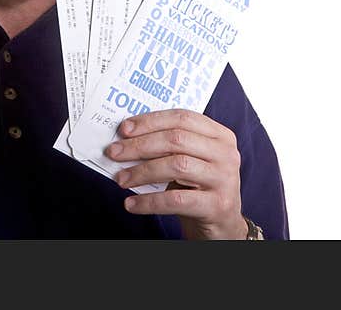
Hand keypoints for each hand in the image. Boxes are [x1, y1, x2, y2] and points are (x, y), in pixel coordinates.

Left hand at [104, 108, 247, 239]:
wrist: (223, 223)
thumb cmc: (199, 186)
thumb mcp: (190, 160)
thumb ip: (167, 146)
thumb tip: (125, 140)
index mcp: (219, 135)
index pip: (181, 118)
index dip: (150, 121)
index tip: (123, 129)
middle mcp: (226, 154)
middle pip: (176, 140)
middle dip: (140, 145)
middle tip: (114, 152)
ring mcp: (224, 179)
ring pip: (176, 166)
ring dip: (141, 172)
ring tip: (120, 179)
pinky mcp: (217, 205)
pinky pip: (176, 200)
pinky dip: (149, 202)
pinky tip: (132, 204)